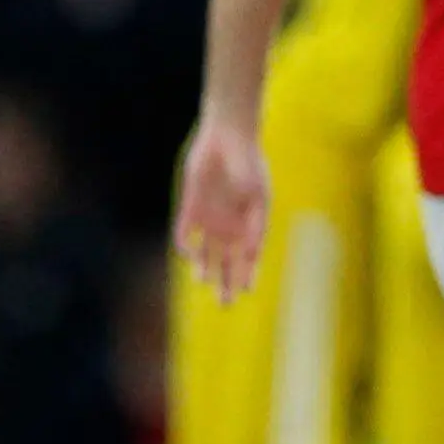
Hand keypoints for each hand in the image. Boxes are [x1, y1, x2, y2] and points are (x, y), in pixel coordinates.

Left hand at [174, 116, 269, 302]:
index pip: (248, 256)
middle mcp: (229, 224)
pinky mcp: (190, 207)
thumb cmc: (249, 165)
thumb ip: (255, 226)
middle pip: (227, 260)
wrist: (227, 139)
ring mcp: (209, 217)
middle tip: (225, 304)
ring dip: (205, 268)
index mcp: (249, 223)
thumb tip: (252, 253)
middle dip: (226, 281)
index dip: (248, 274)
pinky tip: (189, 256)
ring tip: (204, 282)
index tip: (247, 291)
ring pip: (206, 251)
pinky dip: (188, 246)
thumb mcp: (257, 197)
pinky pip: (186, 232)